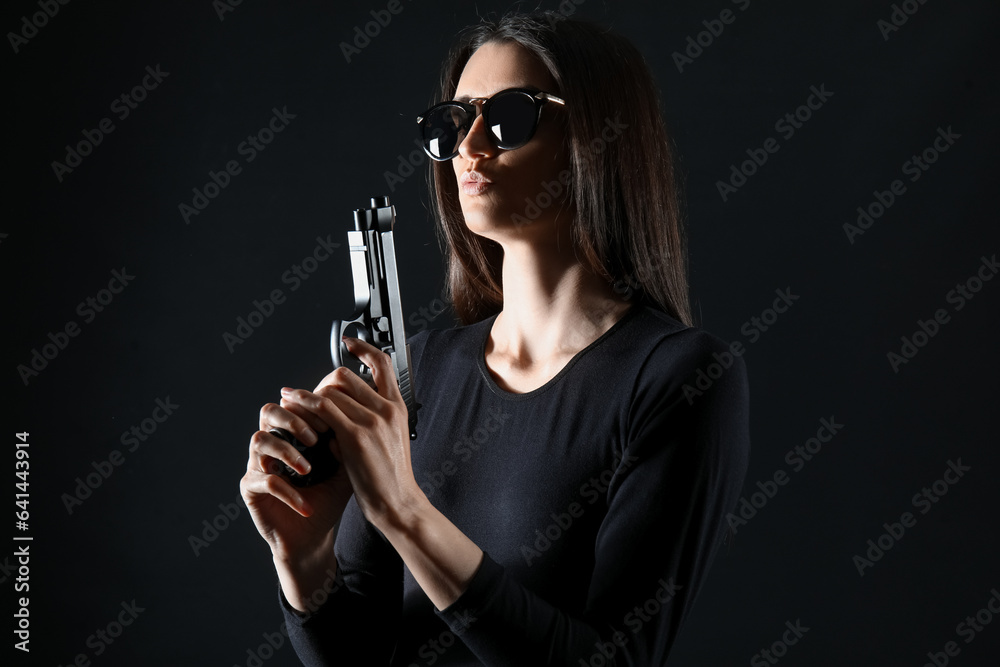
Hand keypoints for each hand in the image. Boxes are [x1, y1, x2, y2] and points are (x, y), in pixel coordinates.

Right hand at [239, 390, 353, 565]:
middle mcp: (272, 443)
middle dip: (293, 419)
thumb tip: (349, 419)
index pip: (294, 403)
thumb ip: (348, 444)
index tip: (332, 420)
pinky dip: (288, 493)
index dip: (310, 406)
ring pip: (259, 440)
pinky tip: (306, 505)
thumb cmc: (328, 499)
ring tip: (308, 470)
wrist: (313, 536)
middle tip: (315, 438)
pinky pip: (264, 481)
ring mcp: (258, 464)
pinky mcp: (250, 488)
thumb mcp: (345, 469)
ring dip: (286, 451)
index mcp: (293, 433)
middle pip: (268, 411)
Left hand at [279, 336, 424, 532]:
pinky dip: (305, 404)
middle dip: (322, 382)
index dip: (363, 348)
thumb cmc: (390, 477)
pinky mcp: (356, 436)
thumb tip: (338, 407)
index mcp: (397, 407)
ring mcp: (372, 421)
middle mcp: (387, 409)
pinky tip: (294, 407)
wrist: (398, 503)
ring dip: (309, 396)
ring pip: (331, 389)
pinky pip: (323, 408)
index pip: (383, 363)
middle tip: (309, 396)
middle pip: (346, 375)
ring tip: (295, 403)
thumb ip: (370, 418)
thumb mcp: (389, 439)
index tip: (349, 343)